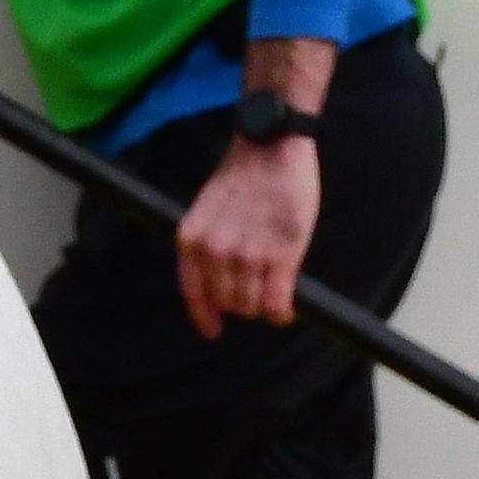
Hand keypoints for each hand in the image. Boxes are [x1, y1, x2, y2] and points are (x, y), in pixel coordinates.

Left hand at [180, 133, 320, 335]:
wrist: (271, 146)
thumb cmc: (244, 176)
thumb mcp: (208, 210)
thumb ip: (208, 244)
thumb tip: (218, 281)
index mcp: (192, 239)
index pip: (194, 293)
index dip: (204, 318)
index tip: (213, 331)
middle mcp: (214, 251)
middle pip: (228, 303)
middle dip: (243, 304)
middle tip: (258, 290)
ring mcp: (246, 255)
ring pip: (252, 307)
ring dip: (263, 306)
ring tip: (274, 294)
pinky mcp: (279, 255)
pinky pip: (276, 303)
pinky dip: (281, 312)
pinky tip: (286, 309)